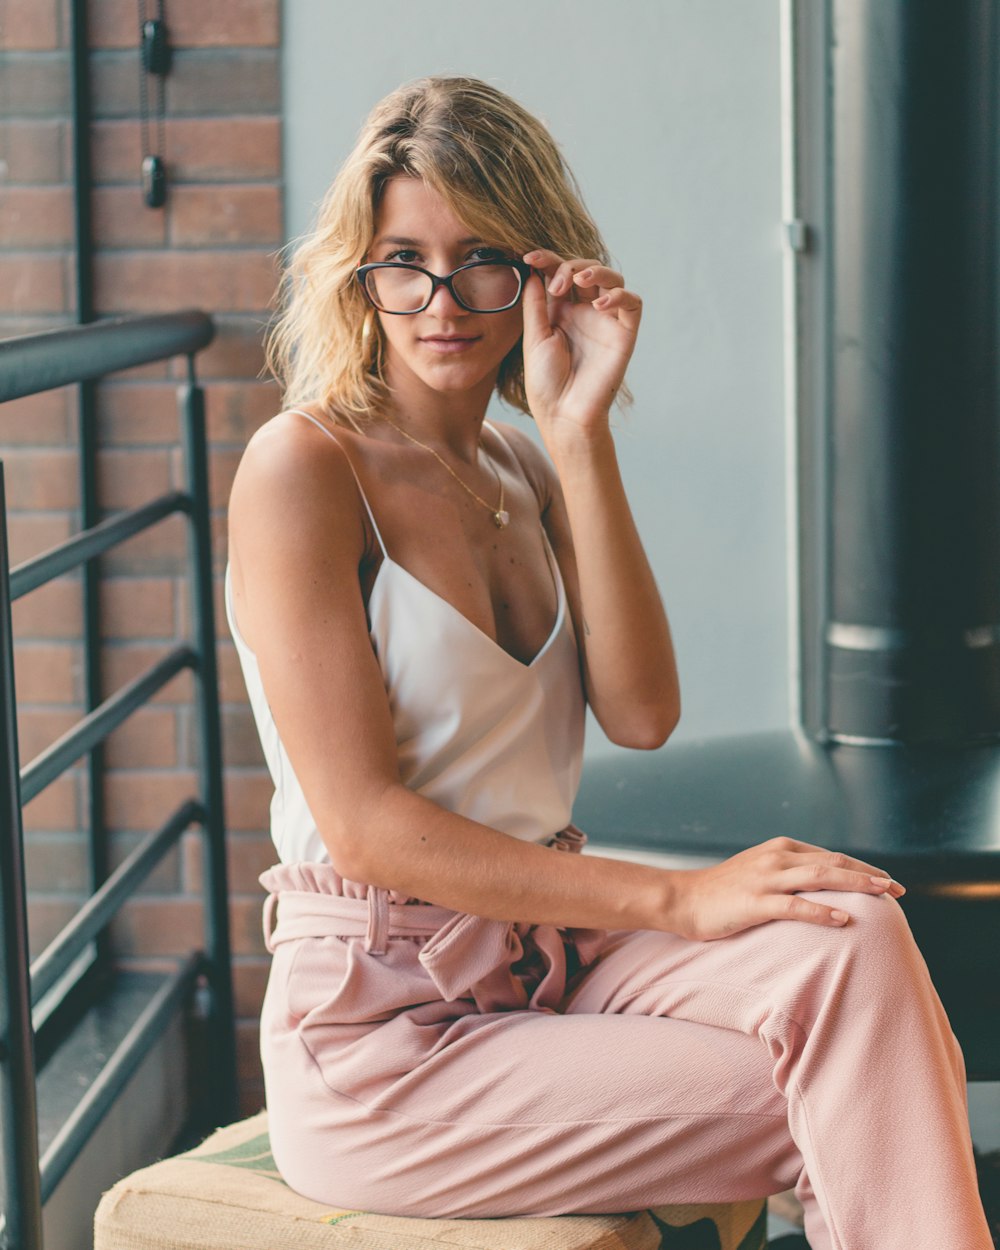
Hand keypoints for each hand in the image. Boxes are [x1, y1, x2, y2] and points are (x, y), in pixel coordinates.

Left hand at [520, 249, 641, 445]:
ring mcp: (605, 322)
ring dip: (596, 271)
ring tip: (578, 281)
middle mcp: (584, 313)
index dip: (548, 259)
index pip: (559, 274)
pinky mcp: (624, 334)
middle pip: (585, 270)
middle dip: (569, 267)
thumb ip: (536, 304)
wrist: (564, 414)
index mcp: (561, 312)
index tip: (529, 256)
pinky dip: (619, 296)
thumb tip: (532, 271)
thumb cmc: (546, 382)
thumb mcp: (534, 337)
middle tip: (556, 283)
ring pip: (612, 279)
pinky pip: (632, 304)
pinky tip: (600, 304)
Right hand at [674, 837, 905, 940]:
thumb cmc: (722, 892)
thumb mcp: (759, 873)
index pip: (831, 856)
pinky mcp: (755, 902)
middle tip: (898, 889)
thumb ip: (788, 874)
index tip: (888, 883)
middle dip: (869, 875)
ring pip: (820, 878)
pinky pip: (795, 905)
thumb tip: (822, 887)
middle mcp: (777, 858)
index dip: (862, 868)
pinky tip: (843, 919)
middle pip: (833, 863)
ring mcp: (766, 879)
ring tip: (883, 896)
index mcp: (780, 849)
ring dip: (855, 885)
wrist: (683, 899)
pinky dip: (822, 911)